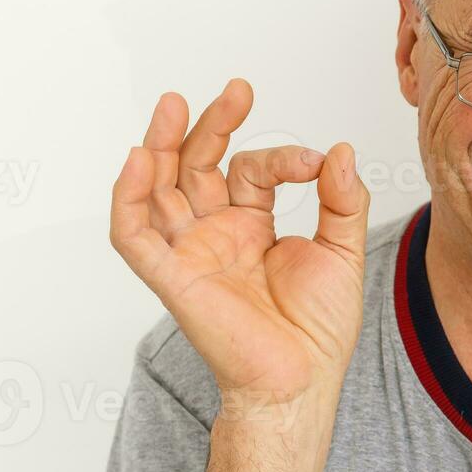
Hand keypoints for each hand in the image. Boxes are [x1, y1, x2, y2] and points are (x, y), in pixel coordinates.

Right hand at [109, 78, 369, 403]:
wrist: (303, 381)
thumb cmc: (320, 328)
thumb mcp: (342, 250)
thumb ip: (342, 199)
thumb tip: (339, 149)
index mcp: (252, 226)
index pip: (253, 170)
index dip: (282, 156)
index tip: (316, 163)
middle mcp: (216, 234)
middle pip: (196, 166)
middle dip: (211, 126)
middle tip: (237, 90)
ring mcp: (191, 253)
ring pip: (158, 189)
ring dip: (160, 145)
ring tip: (173, 103)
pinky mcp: (172, 278)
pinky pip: (134, 236)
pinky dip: (129, 197)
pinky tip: (139, 159)